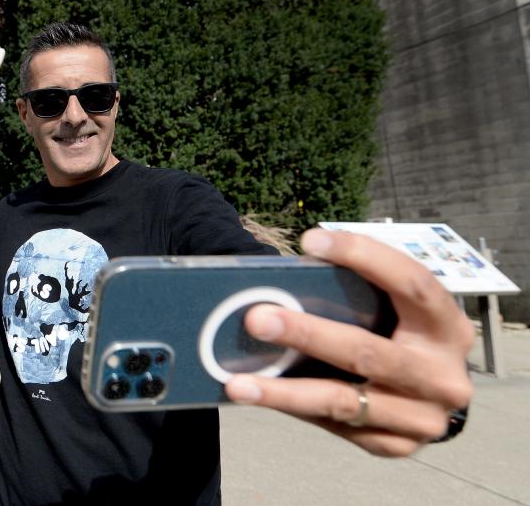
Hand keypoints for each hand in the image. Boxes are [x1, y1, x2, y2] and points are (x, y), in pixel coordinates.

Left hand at [224, 229, 474, 456]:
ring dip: (284, 390)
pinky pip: (336, 424)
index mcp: (446, 325)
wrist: (432, 395)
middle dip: (307, 334)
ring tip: (238, 383)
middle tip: (257, 319)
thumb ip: (360, 295)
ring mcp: (423, 416)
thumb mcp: (397, 312)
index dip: (363, 256)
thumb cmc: (401, 336)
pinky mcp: (398, 445)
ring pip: (344, 401)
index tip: (310, 240)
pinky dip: (294, 408)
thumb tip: (284, 280)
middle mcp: (443, 374)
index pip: (411, 283)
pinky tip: (261, 397)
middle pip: (367, 352)